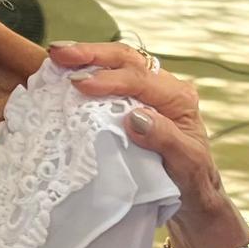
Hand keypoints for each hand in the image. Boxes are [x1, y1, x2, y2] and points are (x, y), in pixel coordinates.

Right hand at [49, 41, 240, 247]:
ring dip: (85, 59)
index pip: (140, 80)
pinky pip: (109, 81)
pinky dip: (85, 74)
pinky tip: (63, 73)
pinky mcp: (132, 102)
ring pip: (116, 64)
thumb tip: (135, 116)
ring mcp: (147, 93)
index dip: (109, 79)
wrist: (192, 195)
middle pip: (126, 59)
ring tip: (56, 55)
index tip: (79, 84)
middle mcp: (163, 88)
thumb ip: (164, 139)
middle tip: (58, 52)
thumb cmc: (192, 181)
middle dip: (91, 54)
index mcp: (178, 98)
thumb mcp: (186, 164)